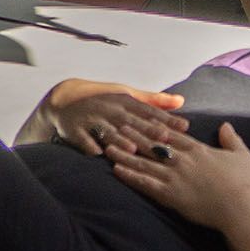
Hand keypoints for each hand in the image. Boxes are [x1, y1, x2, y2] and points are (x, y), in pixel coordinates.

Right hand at [42, 77, 187, 154]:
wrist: (65, 100)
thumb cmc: (103, 101)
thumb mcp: (128, 97)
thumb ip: (154, 102)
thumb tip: (181, 100)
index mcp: (125, 102)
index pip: (149, 112)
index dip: (166, 120)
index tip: (184, 127)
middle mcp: (110, 110)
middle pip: (132, 125)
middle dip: (148, 134)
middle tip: (165, 144)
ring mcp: (92, 120)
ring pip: (108, 132)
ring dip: (119, 140)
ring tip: (132, 149)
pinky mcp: (74, 130)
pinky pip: (82, 138)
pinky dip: (88, 145)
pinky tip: (96, 154)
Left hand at [106, 120, 249, 230]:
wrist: (241, 207)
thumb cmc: (245, 183)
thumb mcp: (242, 155)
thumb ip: (231, 138)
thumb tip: (226, 125)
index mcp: (198, 149)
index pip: (170, 133)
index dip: (153, 126)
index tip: (139, 118)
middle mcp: (183, 159)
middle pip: (152, 144)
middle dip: (133, 135)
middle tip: (116, 126)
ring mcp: (175, 176)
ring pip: (144, 162)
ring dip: (125, 154)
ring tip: (108, 146)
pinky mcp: (171, 195)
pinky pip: (145, 183)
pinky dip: (130, 176)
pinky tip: (117, 170)